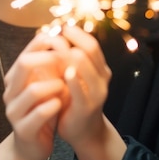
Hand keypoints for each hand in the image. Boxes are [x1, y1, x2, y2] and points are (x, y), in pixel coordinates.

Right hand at [3, 32, 69, 159]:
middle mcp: (10, 90)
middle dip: (49, 58)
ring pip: (32, 89)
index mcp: (15, 76)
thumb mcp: (46, 84)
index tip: (65, 43)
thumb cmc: (42, 109)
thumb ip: (50, 66)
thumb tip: (63, 39)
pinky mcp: (23, 130)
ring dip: (54, 85)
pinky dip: (53, 106)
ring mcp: (14, 110)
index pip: (27, 50)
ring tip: (65, 88)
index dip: (46, 44)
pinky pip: (38, 113)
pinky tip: (60, 104)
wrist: (32, 146)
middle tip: (66, 61)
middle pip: (24, 63)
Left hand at [56, 25, 125, 159]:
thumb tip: (56, 34)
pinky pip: (81, 90)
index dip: (77, 33)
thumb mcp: (75, 77)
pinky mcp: (87, 107)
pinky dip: (73, 79)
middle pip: (91, 49)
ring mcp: (97, 92)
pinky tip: (65, 72)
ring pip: (87, 66)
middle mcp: (102, 77)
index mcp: (99, 67)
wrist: (84, 133)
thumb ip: (71, 59)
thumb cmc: (75, 100)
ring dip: (71, 55)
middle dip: (74, 39)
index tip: (61, 26)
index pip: (91, 43)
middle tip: (58, 33)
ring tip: (59, 48)